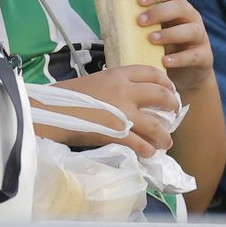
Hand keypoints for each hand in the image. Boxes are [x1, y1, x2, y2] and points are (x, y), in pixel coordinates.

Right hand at [39, 66, 179, 158]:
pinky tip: (149, 153)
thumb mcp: (96, 81)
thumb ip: (115, 85)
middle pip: (161, 95)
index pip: (151, 72)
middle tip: (175, 115)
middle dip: (173, 106)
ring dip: (165, 136)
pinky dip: (148, 150)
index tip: (171, 90)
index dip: (166, 82)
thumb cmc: (69, 95)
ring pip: (156, 125)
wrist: (51, 110)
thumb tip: (132, 97)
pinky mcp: (116, 133)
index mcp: (118, 74)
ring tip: (166, 142)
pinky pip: (140, 144)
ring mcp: (122, 113)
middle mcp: (124, 91)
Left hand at [137, 0, 213, 92]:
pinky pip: (195, 55)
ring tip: (151, 40)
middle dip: (160, 12)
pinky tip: (164, 61)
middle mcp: (191, 18)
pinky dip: (179, 58)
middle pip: (181, 6)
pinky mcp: (204, 57)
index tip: (139, 1)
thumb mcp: (151, 33)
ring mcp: (200, 37)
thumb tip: (107, 16)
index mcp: (177, 8)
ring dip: (170, 34)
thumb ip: (137, 24)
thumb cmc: (162, 49)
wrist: (184, 76)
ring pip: (192, 29)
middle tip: (140, 21)